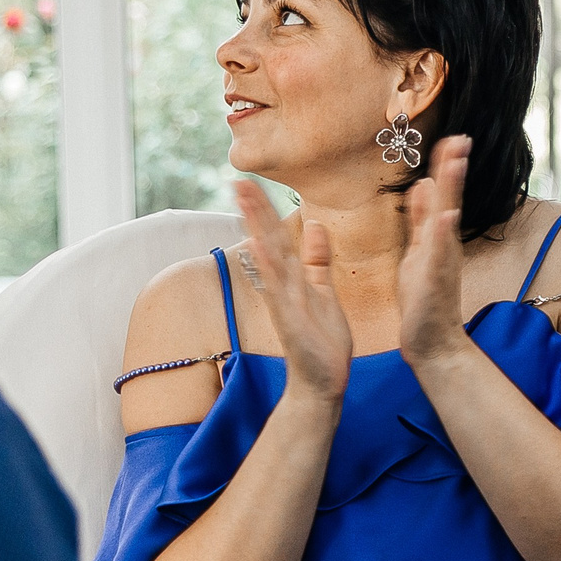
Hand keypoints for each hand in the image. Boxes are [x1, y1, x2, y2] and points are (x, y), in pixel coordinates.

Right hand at [231, 179, 350, 408]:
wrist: (323, 382)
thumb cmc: (322, 338)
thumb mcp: (323, 291)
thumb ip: (317, 259)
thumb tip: (314, 225)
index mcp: (292, 278)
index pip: (275, 236)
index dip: (264, 209)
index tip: (249, 180)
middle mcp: (282, 287)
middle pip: (266, 241)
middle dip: (254, 211)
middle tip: (237, 179)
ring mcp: (282, 303)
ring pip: (269, 259)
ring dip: (257, 229)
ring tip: (244, 200)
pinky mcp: (289, 320)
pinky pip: (278, 290)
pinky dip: (269, 268)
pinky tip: (258, 246)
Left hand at [399, 136, 476, 366]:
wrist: (432, 341)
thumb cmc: (424, 300)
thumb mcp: (418, 252)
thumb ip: (422, 220)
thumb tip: (425, 185)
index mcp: (436, 236)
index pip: (441, 194)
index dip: (445, 165)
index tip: (452, 136)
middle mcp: (444, 245)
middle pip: (450, 199)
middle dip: (453, 168)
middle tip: (461, 137)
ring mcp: (442, 262)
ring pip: (447, 219)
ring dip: (452, 192)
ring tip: (454, 163)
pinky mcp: (435, 281)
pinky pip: (439, 253)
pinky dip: (443, 234)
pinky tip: (446, 216)